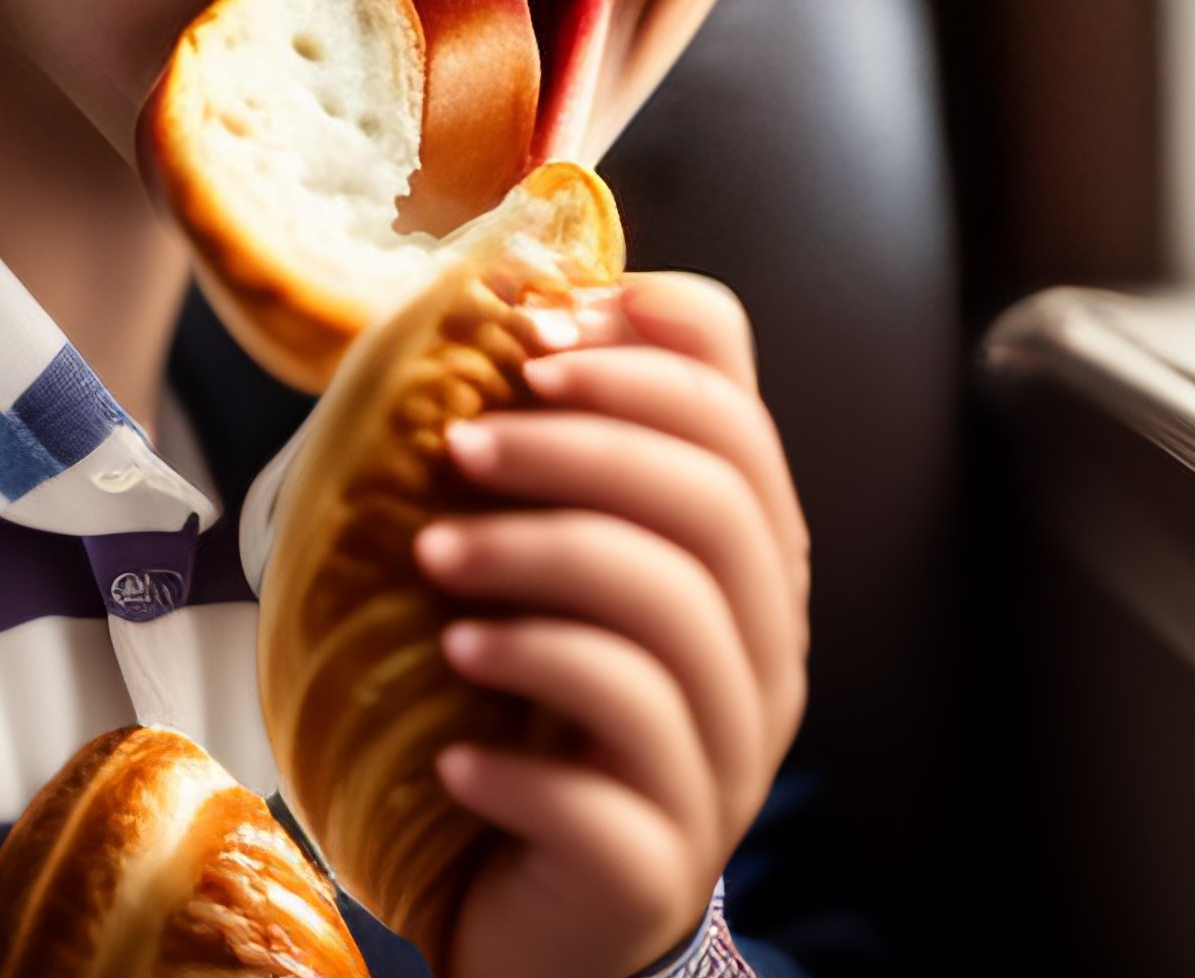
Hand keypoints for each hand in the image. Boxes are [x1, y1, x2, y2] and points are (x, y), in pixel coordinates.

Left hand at [414, 272, 809, 977]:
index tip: (531, 341)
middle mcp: (764, 649)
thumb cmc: (534, 696)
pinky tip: (450, 744)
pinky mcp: (663, 862)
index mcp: (744, 554)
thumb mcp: (548, 551)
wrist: (537, 901)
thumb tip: (510, 293)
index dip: (642, 356)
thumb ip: (554, 435)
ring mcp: (728, 761)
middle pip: (716, 504)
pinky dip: (518, 753)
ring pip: (669, 625)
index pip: (737, 413)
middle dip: (577, 448)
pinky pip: (610, 786)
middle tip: (459, 446)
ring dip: (534, 569)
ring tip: (431, 563)